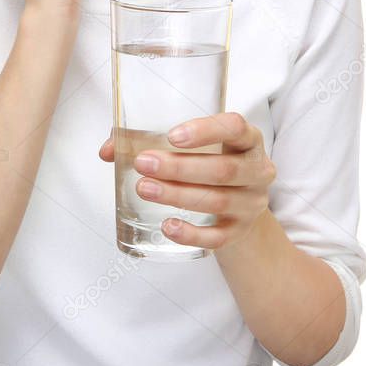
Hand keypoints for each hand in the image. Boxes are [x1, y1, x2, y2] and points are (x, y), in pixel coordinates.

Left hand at [98, 112, 275, 249]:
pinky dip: (191, 234)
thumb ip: (151, 140)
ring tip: (144, 188)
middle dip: (180, 168)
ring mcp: (251, 204)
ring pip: (217, 202)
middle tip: (143, 163)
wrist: (239, 201)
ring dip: (178, 195)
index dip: (206, 130)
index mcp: (248, 140)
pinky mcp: (239, 233)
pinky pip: (217, 238)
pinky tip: (167, 225)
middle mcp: (257, 170)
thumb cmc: (210, 160)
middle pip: (223, 169)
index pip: (236, 128)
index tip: (172, 136)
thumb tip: (108, 150)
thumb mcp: (194, 145)